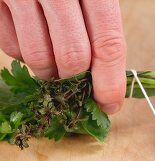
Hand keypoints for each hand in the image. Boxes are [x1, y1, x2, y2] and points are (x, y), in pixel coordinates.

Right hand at [0, 0, 125, 113]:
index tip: (110, 105)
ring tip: (55, 64)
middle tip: (78, 87)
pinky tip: (31, 39)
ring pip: (40, 58)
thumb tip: (108, 77)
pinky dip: (25, 55)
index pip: (108, 44)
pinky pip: (11, 48)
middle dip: (77, 82)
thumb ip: (101, 29)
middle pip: (74, 58)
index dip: (110, 82)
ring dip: (50, 73)